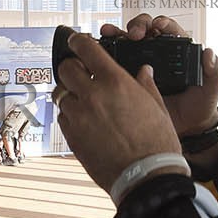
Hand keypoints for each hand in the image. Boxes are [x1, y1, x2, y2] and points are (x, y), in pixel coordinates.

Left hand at [53, 33, 181, 194]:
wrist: (146, 177)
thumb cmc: (157, 143)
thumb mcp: (157, 107)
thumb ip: (146, 85)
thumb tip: (143, 71)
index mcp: (115, 82)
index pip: (87, 49)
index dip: (78, 41)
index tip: (76, 40)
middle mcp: (92, 95)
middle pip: (66, 69)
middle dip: (71, 67)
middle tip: (79, 72)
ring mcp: (79, 117)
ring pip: (60, 94)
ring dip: (69, 93)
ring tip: (82, 100)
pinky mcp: (71, 137)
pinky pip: (62, 117)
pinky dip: (69, 114)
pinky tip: (84, 120)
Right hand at [102, 15, 217, 135]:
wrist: (185, 129)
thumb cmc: (199, 105)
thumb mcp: (211, 89)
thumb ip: (215, 71)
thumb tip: (210, 54)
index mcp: (176, 51)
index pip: (167, 29)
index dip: (161, 24)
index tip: (158, 27)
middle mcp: (156, 54)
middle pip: (143, 29)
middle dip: (137, 26)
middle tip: (134, 35)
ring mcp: (140, 64)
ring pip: (125, 42)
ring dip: (115, 34)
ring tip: (108, 32)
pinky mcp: (127, 78)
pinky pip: (113, 63)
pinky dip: (104, 54)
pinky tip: (96, 52)